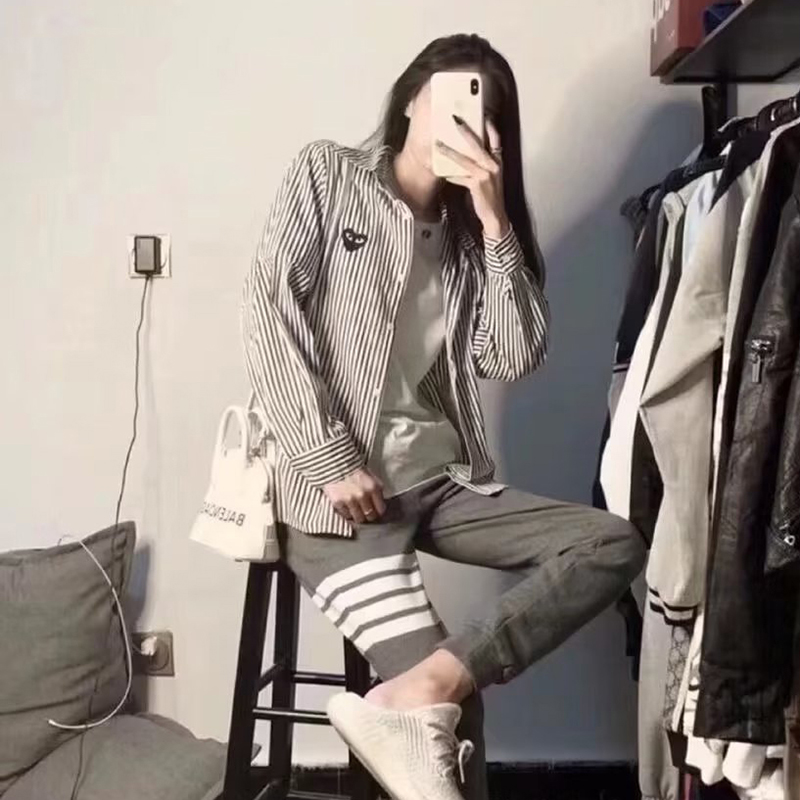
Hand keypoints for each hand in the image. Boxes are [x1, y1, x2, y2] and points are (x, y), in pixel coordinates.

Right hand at [323, 468, 386, 523]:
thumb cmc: (353, 469)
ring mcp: (350, 500)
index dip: (378, 511)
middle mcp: (363, 495)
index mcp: (374, 488)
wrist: (335, 462)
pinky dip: (346, 512)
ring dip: (357, 515)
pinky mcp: (338, 502)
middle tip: (364, 511)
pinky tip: (346, 505)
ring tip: (355, 509)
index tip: (375, 511)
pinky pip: (345, 515)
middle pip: (370, 516)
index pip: (380, 510)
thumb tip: (380, 505)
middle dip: (368, 515)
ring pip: (358, 518)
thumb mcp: (371, 477)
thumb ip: (376, 491)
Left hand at [435, 117, 509, 238]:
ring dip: (450, 151)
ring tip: (438, 144)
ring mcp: (486, 175)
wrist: (495, 216)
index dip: (489, 125)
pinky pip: (460, 177)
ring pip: (465, 159)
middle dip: (465, 131)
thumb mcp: (489, 176)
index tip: (482, 114)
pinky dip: (451, 174)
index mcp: (497, 161)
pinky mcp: (477, 185)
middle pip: (478, 143)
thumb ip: (480, 164)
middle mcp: (493, 165)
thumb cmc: (490, 195)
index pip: (496, 138)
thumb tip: (463, 154)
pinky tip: (442, 171)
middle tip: (454, 119)